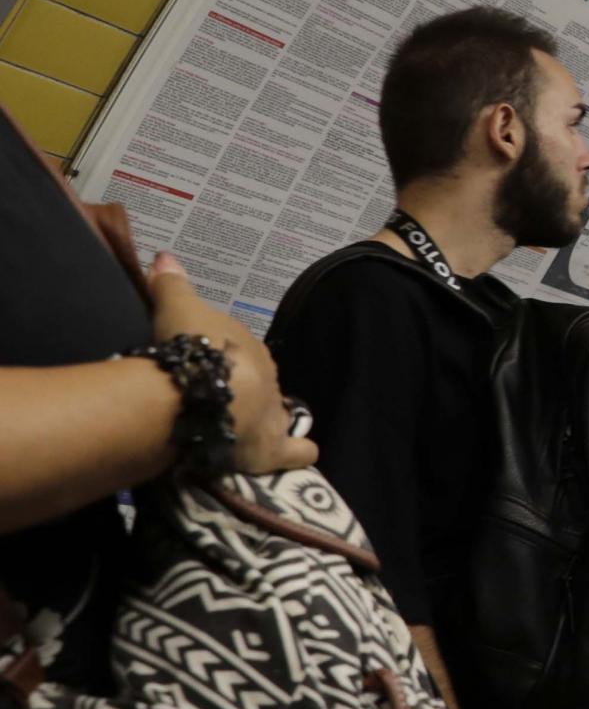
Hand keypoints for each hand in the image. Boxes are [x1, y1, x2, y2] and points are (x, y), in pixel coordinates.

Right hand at [149, 254, 314, 475]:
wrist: (206, 388)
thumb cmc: (193, 344)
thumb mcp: (178, 307)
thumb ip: (172, 284)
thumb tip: (164, 254)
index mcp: (249, 347)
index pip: (241, 351)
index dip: (225, 358)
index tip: (211, 364)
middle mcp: (268, 379)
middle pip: (259, 383)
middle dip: (245, 389)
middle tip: (221, 399)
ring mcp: (271, 414)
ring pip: (278, 415)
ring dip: (268, 419)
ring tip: (251, 428)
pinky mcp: (269, 448)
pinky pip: (294, 452)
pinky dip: (298, 453)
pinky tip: (303, 454)